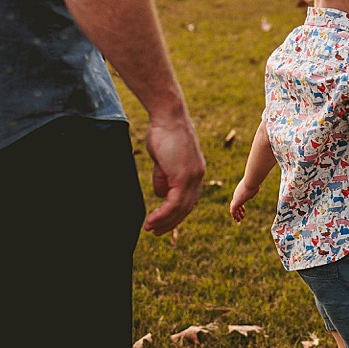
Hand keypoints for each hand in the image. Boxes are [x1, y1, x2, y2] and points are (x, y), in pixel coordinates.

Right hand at [142, 116, 204, 234]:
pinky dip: (163, 214)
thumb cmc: (163, 133)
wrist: (168, 116)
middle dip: (171, 222)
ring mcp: (192, 176)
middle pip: (187, 207)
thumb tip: (161, 195)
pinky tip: (151, 220)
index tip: (163, 222)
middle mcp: (198, 176)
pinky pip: (174, 203)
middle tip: (156, 232)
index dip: (176, 213)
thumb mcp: (162, 160)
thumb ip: (163, 177)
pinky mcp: (184, 175)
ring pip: (180, 208)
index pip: (189, 200)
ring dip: (165, 221)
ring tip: (150, 228)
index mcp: (195, 172)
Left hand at [229, 180, 257, 221]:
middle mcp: (237, 195)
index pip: (239, 200)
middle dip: (238, 211)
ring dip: (236, 215)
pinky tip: (236, 219)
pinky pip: (233, 210)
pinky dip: (234, 215)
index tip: (243, 210)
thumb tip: (251, 196)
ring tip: (238, 220)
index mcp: (240, 192)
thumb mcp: (253, 188)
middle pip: (235, 205)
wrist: (251, 182)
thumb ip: (252, 193)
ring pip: (234, 208)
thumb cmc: (254, 183)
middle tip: (241, 216)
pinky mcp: (236, 202)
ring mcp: (236, 198)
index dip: (241, 206)